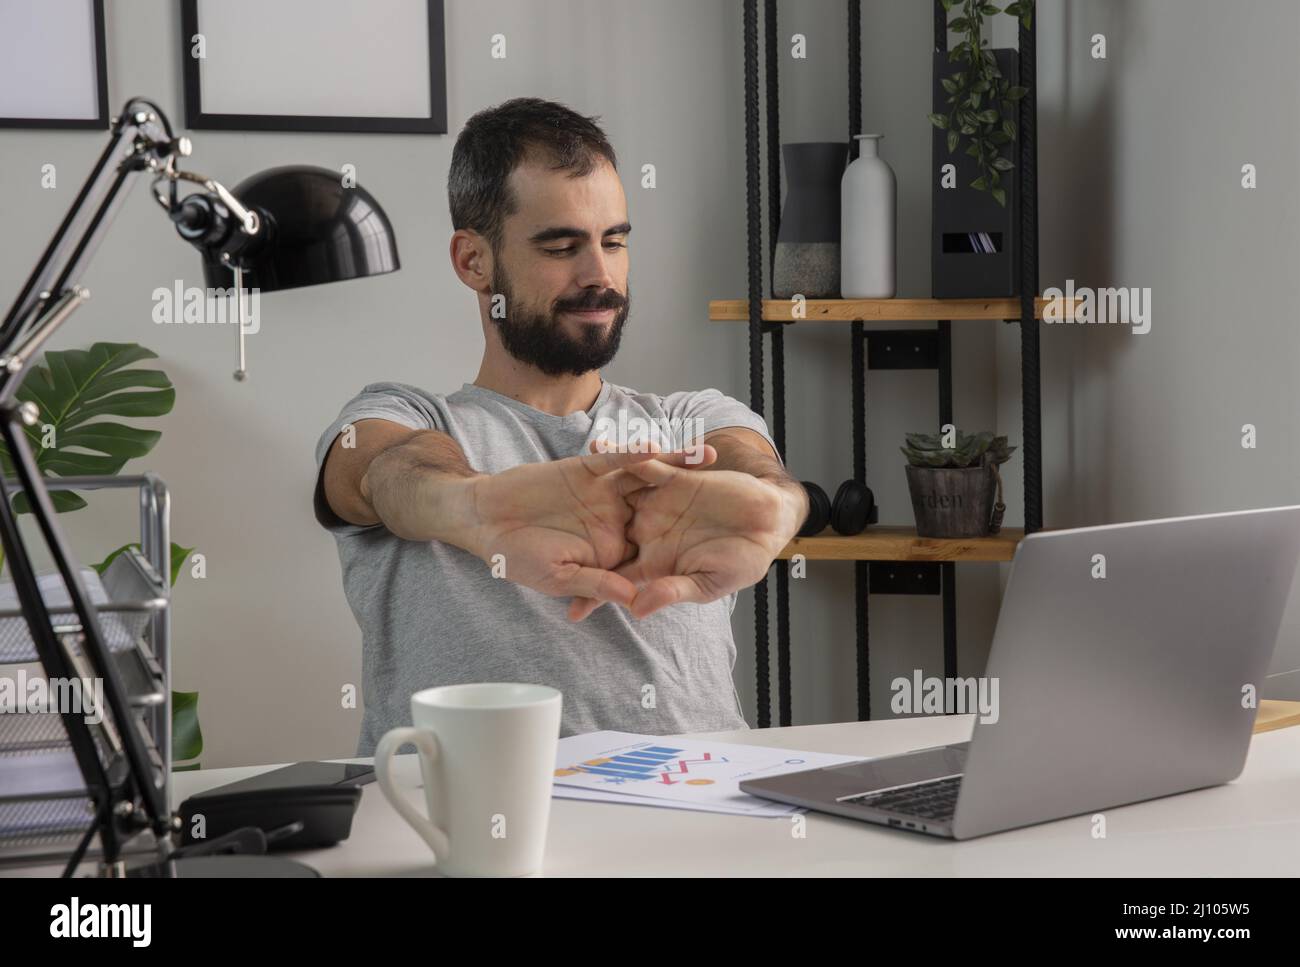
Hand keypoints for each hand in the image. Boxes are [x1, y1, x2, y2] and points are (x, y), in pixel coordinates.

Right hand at [464, 444, 710, 612]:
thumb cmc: (518, 556)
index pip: (657, 548)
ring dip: (677, 468)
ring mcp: (603, 492)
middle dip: (697, 499)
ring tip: (710, 460)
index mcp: (613, 549)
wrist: (485, 519)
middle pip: (664, 507)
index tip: (724, 546)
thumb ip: (597, 581)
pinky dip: (636, 454)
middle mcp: (615, 518)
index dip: (689, 546)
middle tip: (736, 493)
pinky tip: (659, 449)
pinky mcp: (587, 468)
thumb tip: (635, 596)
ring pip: (648, 478)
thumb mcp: (559, 577)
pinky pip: (617, 460)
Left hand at [567, 443, 805, 620]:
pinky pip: (645, 464)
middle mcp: (650, 531)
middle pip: (604, 533)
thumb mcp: (708, 583)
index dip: (593, 592)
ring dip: (592, 487)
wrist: (769, 522)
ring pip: (617, 494)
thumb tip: (636, 608)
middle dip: (576, 532)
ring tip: (560, 478)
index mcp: (655, 562)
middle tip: (540, 533)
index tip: (568, 609)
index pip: (616, 578)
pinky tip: (601, 448)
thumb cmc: (743, 561)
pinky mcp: (673, 477)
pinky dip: (627, 456)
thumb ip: (671, 591)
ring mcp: (659, 503)